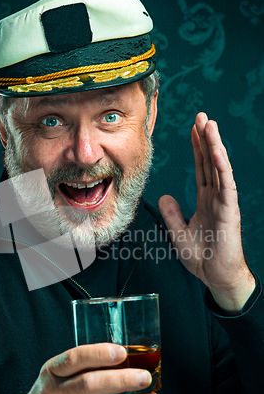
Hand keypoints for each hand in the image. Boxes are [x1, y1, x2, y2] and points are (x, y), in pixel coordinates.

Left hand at [159, 112, 254, 311]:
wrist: (215, 276)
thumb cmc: (202, 257)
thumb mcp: (179, 232)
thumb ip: (172, 213)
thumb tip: (164, 195)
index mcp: (205, 200)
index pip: (201, 168)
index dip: (197, 149)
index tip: (193, 129)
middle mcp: (215, 197)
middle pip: (210, 162)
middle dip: (205, 139)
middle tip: (201, 116)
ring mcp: (224, 203)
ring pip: (219, 168)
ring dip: (214, 145)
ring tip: (209, 124)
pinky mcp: (229, 212)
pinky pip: (226, 186)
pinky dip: (222, 167)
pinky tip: (217, 152)